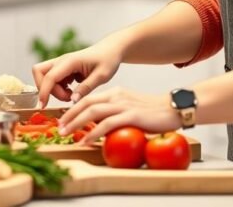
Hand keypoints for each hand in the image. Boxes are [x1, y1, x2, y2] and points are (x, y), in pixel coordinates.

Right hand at [32, 41, 122, 106]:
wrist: (112, 49)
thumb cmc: (108, 60)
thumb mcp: (101, 76)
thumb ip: (86, 88)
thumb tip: (73, 100)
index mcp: (70, 61)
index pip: (50, 77)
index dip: (44, 92)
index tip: (43, 106)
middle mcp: (62, 60)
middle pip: (40, 73)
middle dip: (46, 89)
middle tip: (66, 97)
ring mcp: (62, 64)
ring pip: (45, 77)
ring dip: (54, 90)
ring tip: (71, 95)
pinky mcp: (64, 68)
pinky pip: (53, 79)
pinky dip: (59, 88)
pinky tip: (73, 91)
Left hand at [57, 87, 181, 144]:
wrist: (173, 109)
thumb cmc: (152, 113)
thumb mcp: (129, 108)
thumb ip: (114, 112)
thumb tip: (99, 124)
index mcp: (115, 93)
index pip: (88, 98)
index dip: (73, 109)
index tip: (62, 119)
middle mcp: (116, 96)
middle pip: (86, 104)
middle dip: (69, 116)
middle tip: (59, 128)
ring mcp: (123, 105)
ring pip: (93, 112)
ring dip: (76, 123)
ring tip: (66, 134)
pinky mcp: (131, 115)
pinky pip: (107, 124)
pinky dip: (94, 132)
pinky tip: (86, 140)